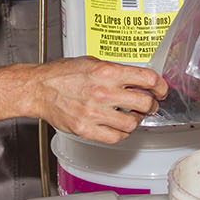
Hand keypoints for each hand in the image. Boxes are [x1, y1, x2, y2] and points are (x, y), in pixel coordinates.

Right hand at [26, 57, 167, 143]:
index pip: (147, 78)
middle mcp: (103, 92)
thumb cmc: (62, 74)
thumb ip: (115, 70)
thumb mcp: (92, 62)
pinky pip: (115, 137)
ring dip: (136, 120)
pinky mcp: (86, 129)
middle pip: (144, 102)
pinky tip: (119, 127)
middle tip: (150, 105)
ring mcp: (94, 113)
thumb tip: (136, 78)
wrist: (38, 89)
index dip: (160, 86)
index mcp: (106, 72)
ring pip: (132, 123)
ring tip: (132, 116)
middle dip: (152, 105)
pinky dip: (121, 133)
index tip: (161, 90)